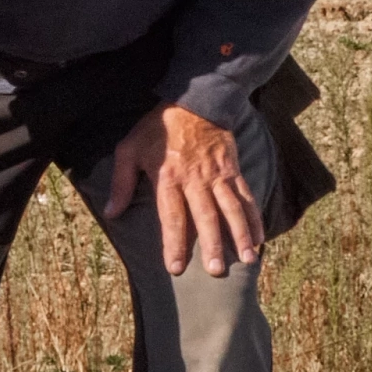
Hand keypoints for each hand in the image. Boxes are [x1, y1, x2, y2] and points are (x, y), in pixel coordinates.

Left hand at [104, 104, 263, 276]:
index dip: (174, 243)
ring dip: (240, 235)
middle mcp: (195, 180)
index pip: (172, 216)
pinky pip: (245, 196)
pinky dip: (254, 217)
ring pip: (231, 209)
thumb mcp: (130, 149)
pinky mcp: (232, 170)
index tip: (175, 267)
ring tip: (247, 259)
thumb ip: (122, 182)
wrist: (193, 100)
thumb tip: (112, 213)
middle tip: (215, 271)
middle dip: (211, 245)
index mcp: (169, 178)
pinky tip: (260, 238)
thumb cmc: (158, 128)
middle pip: (206, 216)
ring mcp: (217, 176)